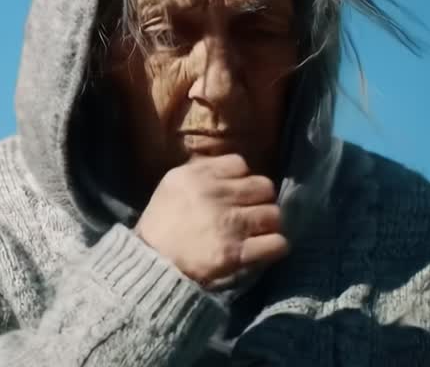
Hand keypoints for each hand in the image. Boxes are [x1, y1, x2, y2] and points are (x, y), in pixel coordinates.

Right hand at [135, 153, 288, 287]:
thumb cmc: (162, 223)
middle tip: (249, 213)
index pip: (240, 164)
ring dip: (267, 224)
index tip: (235, 193)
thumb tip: (233, 168)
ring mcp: (228, 224)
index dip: (241, 179)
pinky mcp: (236, 253)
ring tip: (255, 232)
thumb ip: (200, 172)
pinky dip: (274, 246)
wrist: (151, 263)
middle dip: (259, 200)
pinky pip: (278, 243)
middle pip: (264, 187)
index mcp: (196, 175)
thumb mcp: (171, 185)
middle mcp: (214, 195)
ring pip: (274, 214)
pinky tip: (262, 248)